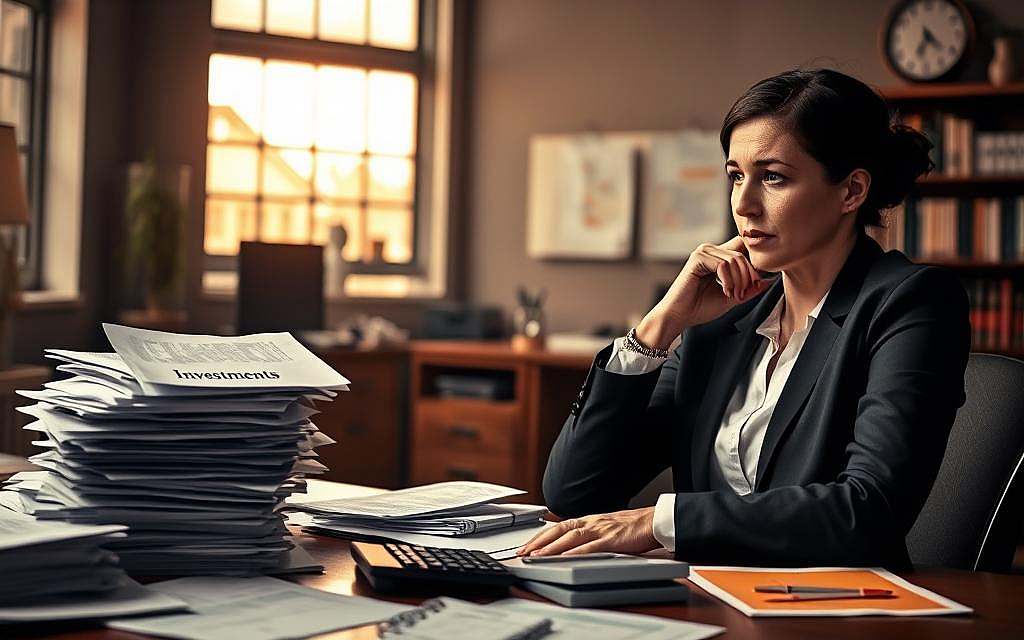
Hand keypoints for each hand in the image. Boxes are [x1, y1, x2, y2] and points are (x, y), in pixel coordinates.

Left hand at [515, 507, 659, 556]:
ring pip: (571, 537)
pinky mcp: (613, 539)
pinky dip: (578, 552)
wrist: (655, 520)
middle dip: (539, 542)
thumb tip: (572, 547)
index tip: (526, 547)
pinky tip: (566, 558)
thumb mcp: (606, 529)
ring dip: (552, 547)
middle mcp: (591, 522)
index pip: (558, 527)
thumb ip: (590, 536)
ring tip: (537, 556)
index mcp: (589, 520)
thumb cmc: (633, 527)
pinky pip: (592, 546)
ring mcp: (601, 530)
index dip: (541, 537)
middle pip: (559, 530)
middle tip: (523, 554)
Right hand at [636, 235, 769, 348]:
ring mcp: (703, 252)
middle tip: (742, 295)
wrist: (679, 316)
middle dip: (748, 276)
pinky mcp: (697, 258)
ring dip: (739, 281)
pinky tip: (725, 292)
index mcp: (717, 256)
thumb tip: (769, 281)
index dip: (754, 263)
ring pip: (734, 259)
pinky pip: (723, 265)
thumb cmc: (700, 308)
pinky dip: (728, 281)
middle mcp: (710, 250)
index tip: (754, 284)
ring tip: (733, 296)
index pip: (743, 247)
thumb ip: (749, 288)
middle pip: (742, 253)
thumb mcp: (732, 297)